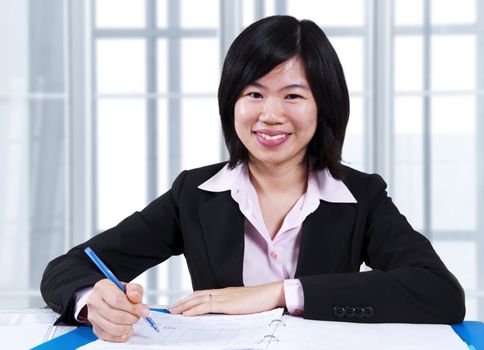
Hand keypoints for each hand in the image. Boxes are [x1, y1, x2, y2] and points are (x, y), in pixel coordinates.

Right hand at [86, 279, 150, 341]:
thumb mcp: (128, 286)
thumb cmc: (118, 292)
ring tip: (132, 321)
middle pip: (116, 316)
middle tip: (138, 316)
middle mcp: (94, 302)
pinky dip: (122, 335)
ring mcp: (92, 316)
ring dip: (128, 327)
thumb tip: (136, 299)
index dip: (133, 307)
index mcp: (102, 287)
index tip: (142, 310)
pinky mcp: (95, 328)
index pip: (117, 300)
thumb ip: (135, 290)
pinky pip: (110, 337)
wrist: (106, 299)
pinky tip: (127, 328)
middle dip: (132, 318)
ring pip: (113, 328)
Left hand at [169, 281, 285, 316]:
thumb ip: (233, 307)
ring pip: (198, 300)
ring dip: (183, 306)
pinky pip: (207, 307)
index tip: (180, 304)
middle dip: (182, 302)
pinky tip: (186, 314)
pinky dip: (194, 310)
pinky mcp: (227, 304)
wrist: (272, 294)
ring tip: (173, 311)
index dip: (190, 299)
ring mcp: (224, 297)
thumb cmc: (261, 300)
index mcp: (226, 293)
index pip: (203, 294)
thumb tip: (224, 315)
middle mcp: (222, 293)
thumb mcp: (243, 304)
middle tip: (170, 308)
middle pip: (197, 295)